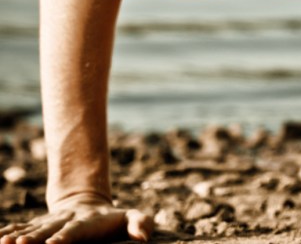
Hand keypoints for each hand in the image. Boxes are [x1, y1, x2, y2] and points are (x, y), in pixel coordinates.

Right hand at [0, 194, 152, 243]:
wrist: (91, 204)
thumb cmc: (116, 220)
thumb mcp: (133, 217)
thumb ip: (140, 223)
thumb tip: (143, 237)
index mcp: (88, 222)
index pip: (76, 231)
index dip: (65, 237)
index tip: (54, 243)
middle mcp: (67, 220)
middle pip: (49, 229)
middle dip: (36, 237)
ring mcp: (52, 222)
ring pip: (34, 228)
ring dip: (19, 235)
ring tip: (6, 241)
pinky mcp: (41, 225)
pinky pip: (24, 227)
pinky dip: (11, 231)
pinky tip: (1, 237)